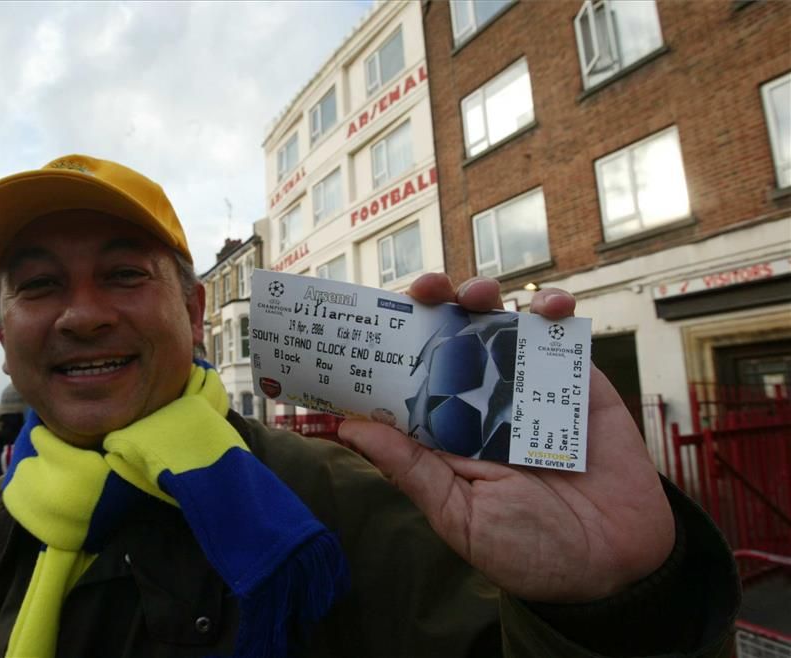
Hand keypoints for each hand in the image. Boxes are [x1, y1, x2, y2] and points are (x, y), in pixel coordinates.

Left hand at [337, 274, 673, 602]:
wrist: (614, 568)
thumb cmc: (528, 549)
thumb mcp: (459, 514)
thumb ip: (411, 469)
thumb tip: (350, 428)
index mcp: (445, 430)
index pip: (408, 375)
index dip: (389, 342)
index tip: (371, 315)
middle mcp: (480, 401)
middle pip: (449, 336)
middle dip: (434, 303)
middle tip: (426, 290)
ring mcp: (528, 387)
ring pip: (499, 324)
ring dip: (485, 296)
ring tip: (480, 294)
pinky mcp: (576, 382)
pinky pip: (562, 336)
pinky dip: (555, 311)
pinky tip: (549, 308)